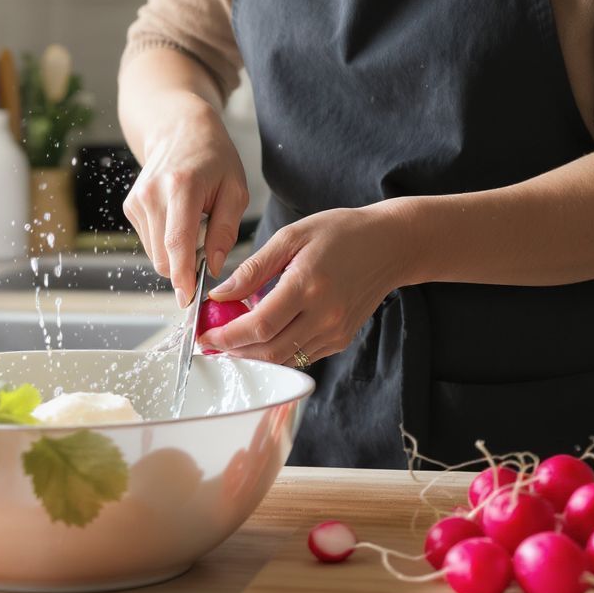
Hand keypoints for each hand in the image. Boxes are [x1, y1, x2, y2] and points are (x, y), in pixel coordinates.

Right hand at [122, 93, 249, 306]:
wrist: (180, 130)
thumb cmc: (214, 159)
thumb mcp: (235, 190)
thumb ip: (225, 230)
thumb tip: (213, 267)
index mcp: (181, 188)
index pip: (177, 242)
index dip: (182, 276)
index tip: (188, 300)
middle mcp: (152, 194)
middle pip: (163, 256)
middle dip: (185, 267)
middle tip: (208, 249)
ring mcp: (137, 201)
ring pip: (155, 253)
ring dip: (177, 254)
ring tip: (195, 225)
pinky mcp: (130, 207)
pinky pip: (150, 242)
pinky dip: (167, 242)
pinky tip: (179, 220)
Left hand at [200, 202, 417, 365]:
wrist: (390, 246)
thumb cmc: (340, 233)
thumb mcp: (291, 237)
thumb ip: (254, 268)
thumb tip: (220, 294)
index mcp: (308, 285)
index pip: (259, 325)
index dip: (227, 337)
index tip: (203, 335)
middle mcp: (324, 315)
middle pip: (269, 351)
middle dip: (233, 353)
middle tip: (210, 344)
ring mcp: (335, 332)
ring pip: (284, 360)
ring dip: (252, 357)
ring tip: (229, 343)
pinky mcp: (341, 339)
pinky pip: (301, 356)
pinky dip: (276, 352)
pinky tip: (260, 338)